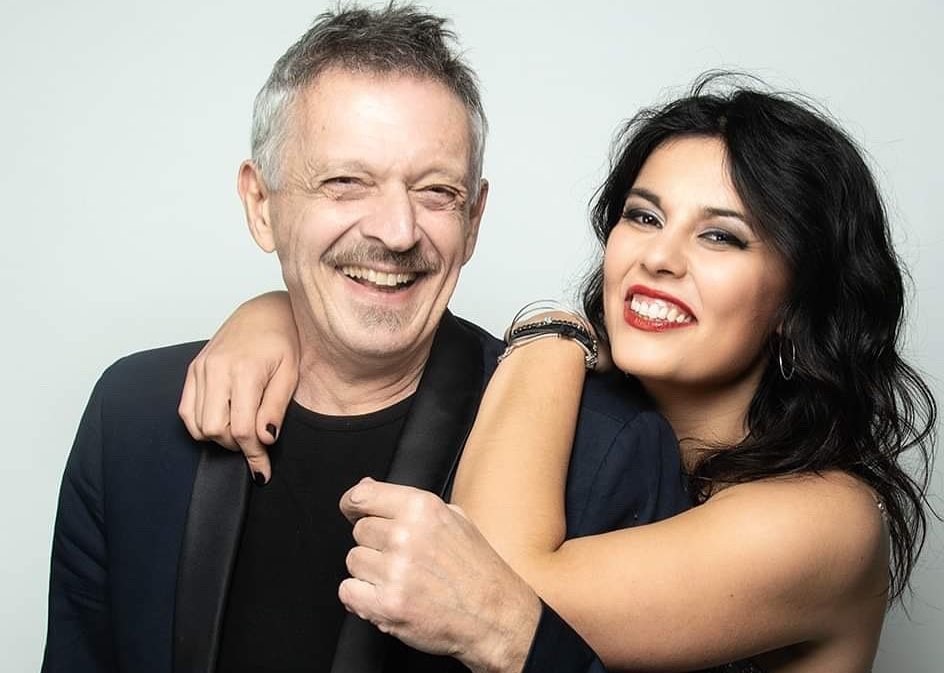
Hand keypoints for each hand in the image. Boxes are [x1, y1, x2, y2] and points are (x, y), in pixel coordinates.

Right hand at [178, 291, 298, 482]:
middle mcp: (216, 369)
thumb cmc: (284, 340)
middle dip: (236, 446)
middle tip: (255, 444)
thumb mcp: (290, 374)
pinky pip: (186, 411)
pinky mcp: (192, 369)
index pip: (243, 429)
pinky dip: (201, 425)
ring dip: (219, 437)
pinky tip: (223, 421)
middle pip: (215, 430)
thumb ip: (275, 408)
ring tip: (241, 430)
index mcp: (244, 370)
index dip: (254, 455)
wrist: (265, 311)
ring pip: (197, 424)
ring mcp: (200, 368)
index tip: (263, 469)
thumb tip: (265, 440)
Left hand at [339, 478, 540, 672]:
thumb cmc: (476, 568)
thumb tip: (366, 485)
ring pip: (353, 561)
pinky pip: (348, 591)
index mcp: (422, 508)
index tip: (352, 510)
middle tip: (402, 558)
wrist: (495, 614)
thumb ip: (407, 502)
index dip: (352, 504)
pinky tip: (387, 596)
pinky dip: (361, 597)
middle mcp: (406, 535)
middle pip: (359, 531)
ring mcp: (395, 571)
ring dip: (370, 572)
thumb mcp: (453, 518)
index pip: (363, 496)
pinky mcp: (388, 604)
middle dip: (375, 544)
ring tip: (402, 579)